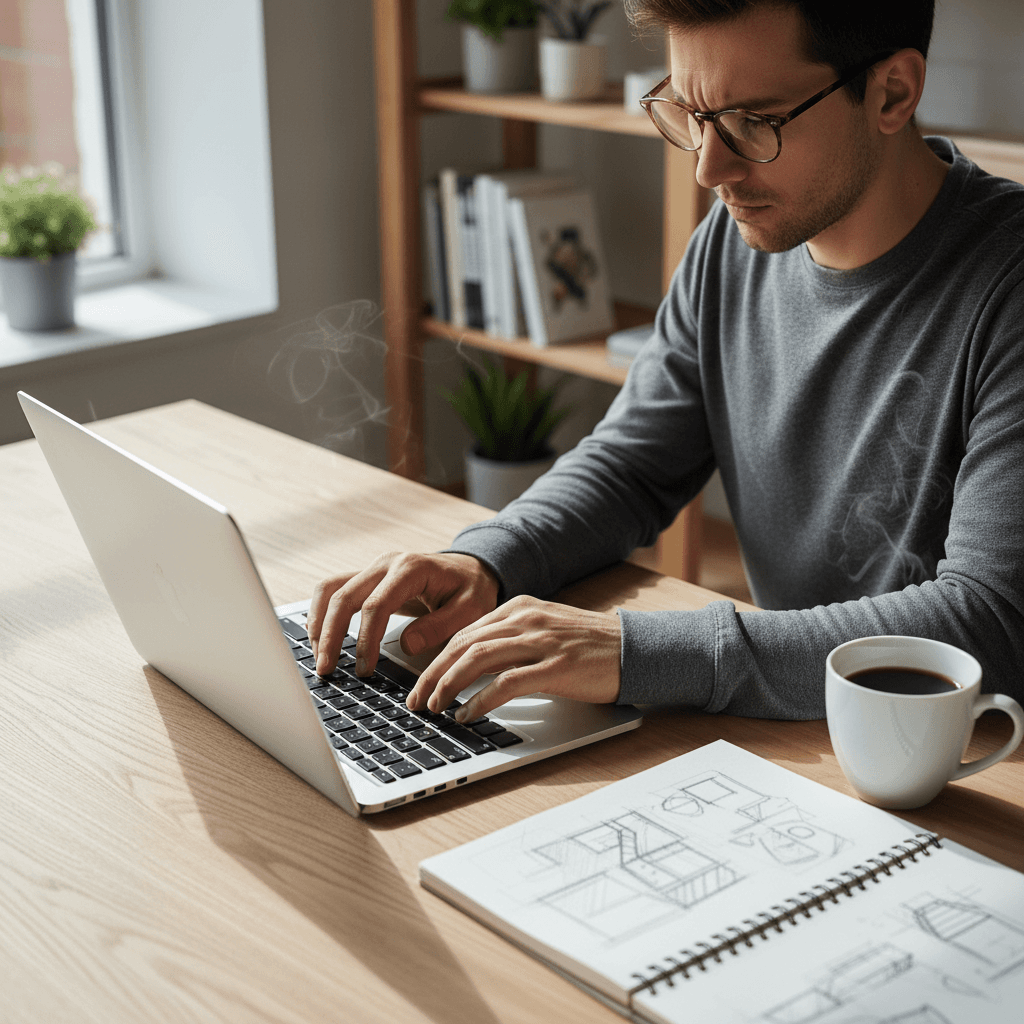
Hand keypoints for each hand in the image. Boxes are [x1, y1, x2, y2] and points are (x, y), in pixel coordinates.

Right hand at [307, 551, 498, 676]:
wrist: (471, 569)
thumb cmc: (472, 589)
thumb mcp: (472, 609)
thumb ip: (441, 627)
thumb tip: (406, 645)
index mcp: (411, 569)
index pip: (376, 605)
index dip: (365, 639)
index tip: (364, 669)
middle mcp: (386, 563)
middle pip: (344, 596)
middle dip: (330, 635)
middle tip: (327, 669)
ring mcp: (373, 568)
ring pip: (330, 589)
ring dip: (318, 623)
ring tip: (319, 657)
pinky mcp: (367, 577)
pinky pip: (334, 590)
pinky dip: (321, 613)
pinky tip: (321, 639)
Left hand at [406, 595, 621, 721]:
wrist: (634, 648)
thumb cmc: (589, 645)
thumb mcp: (544, 628)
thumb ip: (510, 639)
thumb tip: (469, 665)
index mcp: (519, 607)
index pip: (465, 631)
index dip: (437, 658)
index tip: (420, 682)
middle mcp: (526, 619)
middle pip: (463, 644)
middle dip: (432, 673)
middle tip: (415, 699)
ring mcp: (541, 641)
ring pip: (477, 659)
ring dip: (448, 685)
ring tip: (433, 707)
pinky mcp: (555, 667)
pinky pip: (506, 683)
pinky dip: (480, 700)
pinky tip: (467, 714)